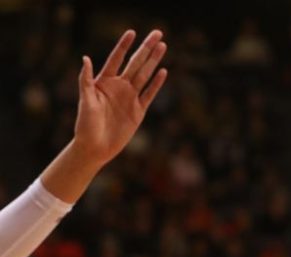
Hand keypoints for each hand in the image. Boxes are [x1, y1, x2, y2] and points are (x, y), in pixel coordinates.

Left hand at [72, 30, 167, 165]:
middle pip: (135, 63)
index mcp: (104, 82)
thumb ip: (86, 79)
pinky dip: (156, 84)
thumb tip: (86, 58)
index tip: (132, 32)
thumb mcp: (85, 100)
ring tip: (163, 46)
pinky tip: (163, 71)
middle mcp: (119, 86)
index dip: (123, 45)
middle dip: (146, 48)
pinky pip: (149, 94)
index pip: (116, 59)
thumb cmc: (86, 124)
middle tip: (157, 33)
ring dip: (154, 61)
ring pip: (145, 75)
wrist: (95, 146)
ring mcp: (130, 98)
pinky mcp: (138, 111)